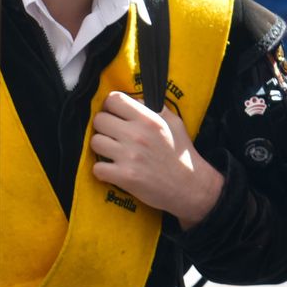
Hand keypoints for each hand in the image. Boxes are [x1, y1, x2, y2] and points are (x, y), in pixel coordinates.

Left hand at [90, 92, 224, 229]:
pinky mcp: (124, 177)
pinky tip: (114, 171)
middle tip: (114, 136)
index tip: (114, 115)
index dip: (110, 107)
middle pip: (99, 120)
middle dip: (104, 128)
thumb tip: (132, 99)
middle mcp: (137, 135)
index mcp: (149, 120)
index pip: (113, 100)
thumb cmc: (181, 154)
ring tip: (114, 154)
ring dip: (102, 149)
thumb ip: (153, 108)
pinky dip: (103, 171)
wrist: (192, 187)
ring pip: (94, 142)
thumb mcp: (174, 123)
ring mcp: (129, 156)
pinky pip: (97, 168)